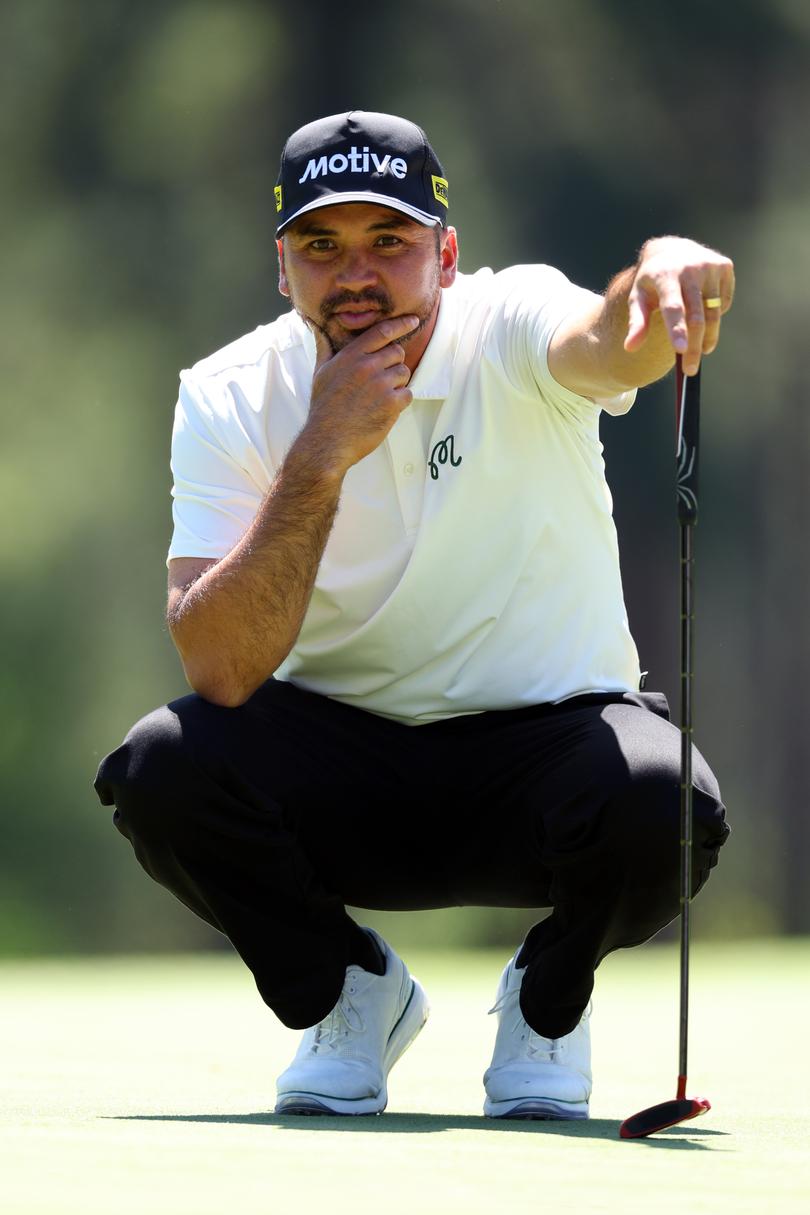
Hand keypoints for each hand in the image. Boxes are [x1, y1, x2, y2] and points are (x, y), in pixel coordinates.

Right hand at [299, 314, 419, 474]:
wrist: (327, 441)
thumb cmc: (323, 408)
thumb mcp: (319, 373)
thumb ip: (324, 348)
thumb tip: (318, 328)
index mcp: (350, 356)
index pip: (382, 332)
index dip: (400, 324)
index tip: (413, 321)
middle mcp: (367, 366)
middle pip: (397, 352)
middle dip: (394, 364)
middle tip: (381, 381)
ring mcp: (380, 384)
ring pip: (404, 373)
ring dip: (397, 384)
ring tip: (379, 398)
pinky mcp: (391, 403)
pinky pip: (408, 394)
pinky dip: (400, 402)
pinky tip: (384, 410)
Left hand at [624, 237, 734, 375]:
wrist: (672, 249)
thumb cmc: (652, 282)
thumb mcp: (638, 298)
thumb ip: (636, 323)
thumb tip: (630, 348)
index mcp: (665, 275)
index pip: (673, 307)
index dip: (677, 329)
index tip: (681, 351)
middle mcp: (690, 267)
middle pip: (696, 316)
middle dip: (694, 346)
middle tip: (690, 370)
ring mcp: (710, 265)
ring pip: (713, 313)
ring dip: (708, 336)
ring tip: (701, 350)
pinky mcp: (725, 266)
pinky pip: (722, 303)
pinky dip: (714, 314)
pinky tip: (703, 311)